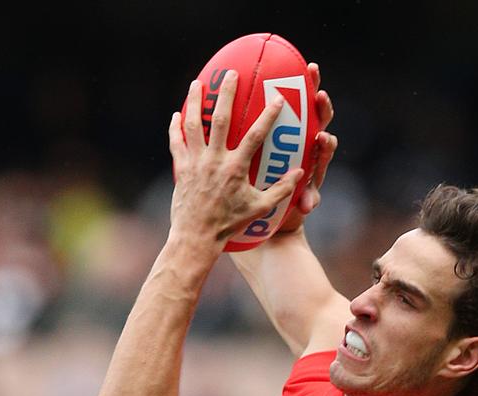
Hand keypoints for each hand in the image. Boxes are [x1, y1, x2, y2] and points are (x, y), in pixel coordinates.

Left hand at [167, 70, 303, 244]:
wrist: (196, 238)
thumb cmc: (230, 224)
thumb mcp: (259, 209)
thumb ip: (281, 190)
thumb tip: (300, 172)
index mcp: (236, 168)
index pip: (255, 136)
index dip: (267, 116)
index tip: (277, 98)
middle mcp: (215, 161)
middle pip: (221, 120)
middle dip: (228, 94)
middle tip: (232, 75)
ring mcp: (195, 162)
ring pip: (194, 125)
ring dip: (196, 101)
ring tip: (199, 83)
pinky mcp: (180, 168)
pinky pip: (176, 142)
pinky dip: (176, 127)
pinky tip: (178, 114)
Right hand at [277, 62, 337, 233]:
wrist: (282, 201)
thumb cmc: (290, 204)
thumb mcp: (298, 204)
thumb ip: (305, 201)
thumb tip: (306, 206)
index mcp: (315, 162)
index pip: (324, 150)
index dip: (326, 144)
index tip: (324, 138)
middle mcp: (311, 144)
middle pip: (321, 121)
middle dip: (323, 107)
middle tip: (320, 95)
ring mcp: (300, 131)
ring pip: (309, 106)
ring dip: (311, 87)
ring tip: (311, 69)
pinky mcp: (287, 124)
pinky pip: (287, 103)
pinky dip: (286, 88)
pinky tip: (277, 69)